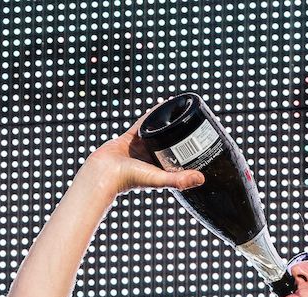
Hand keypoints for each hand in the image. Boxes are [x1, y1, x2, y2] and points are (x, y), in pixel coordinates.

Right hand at [85, 106, 204, 195]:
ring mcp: (140, 147)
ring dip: (168, 123)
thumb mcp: (158, 179)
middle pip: (171, 142)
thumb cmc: (129, 180)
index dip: (191, 149)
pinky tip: (163, 105)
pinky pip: (144, 123)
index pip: (179, 157)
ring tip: (182, 110)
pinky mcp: (130, 137)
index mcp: (160, 169)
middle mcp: (151, 158)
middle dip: (182, 132)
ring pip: (158, 132)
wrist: (103, 173)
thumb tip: (202, 179)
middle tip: (197, 120)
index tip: (204, 139)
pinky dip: (153, 114)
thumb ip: (179, 180)